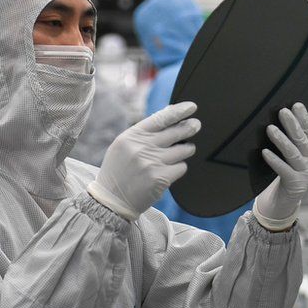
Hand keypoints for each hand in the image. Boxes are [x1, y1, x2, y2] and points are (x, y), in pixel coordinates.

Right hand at [88, 102, 200, 219]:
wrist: (112, 200)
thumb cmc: (119, 170)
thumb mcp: (124, 145)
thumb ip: (145, 131)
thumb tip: (169, 113)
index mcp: (132, 136)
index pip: (161, 118)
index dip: (179, 111)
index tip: (191, 107)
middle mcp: (142, 147)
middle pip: (176, 132)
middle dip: (190, 127)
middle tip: (195, 125)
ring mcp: (153, 163)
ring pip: (183, 149)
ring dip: (186, 149)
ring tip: (180, 151)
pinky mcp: (161, 178)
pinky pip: (182, 167)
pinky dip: (178, 168)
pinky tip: (169, 171)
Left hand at [253, 103, 307, 229]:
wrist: (286, 200)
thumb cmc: (286, 172)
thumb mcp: (292, 156)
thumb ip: (291, 141)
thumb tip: (281, 117)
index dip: (303, 118)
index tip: (296, 104)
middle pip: (301, 140)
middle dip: (292, 125)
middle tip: (282, 112)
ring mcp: (305, 173)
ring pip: (293, 154)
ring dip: (281, 140)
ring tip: (270, 129)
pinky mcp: (295, 183)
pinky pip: (283, 170)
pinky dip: (274, 160)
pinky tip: (264, 152)